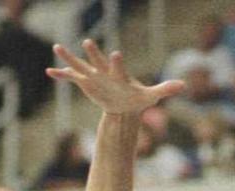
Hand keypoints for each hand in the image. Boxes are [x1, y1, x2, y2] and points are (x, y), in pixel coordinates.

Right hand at [46, 40, 183, 113]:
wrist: (124, 105)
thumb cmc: (137, 98)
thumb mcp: (151, 96)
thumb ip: (166, 89)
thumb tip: (185, 85)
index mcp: (119, 73)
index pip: (118, 66)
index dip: (117, 61)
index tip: (116, 54)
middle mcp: (104, 71)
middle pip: (97, 60)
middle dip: (92, 52)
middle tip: (87, 42)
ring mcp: (93, 76)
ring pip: (80, 65)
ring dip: (69, 58)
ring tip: (56, 47)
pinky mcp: (86, 83)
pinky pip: (71, 78)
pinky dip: (61, 76)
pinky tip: (49, 72)